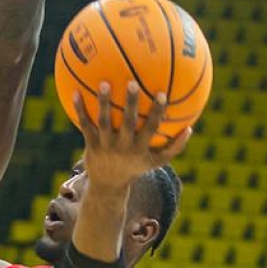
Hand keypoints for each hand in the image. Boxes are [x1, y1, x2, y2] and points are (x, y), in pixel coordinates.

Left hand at [73, 82, 190, 189]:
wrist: (108, 184)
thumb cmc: (136, 167)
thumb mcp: (157, 162)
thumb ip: (174, 146)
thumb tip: (191, 127)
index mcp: (140, 148)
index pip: (151, 128)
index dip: (156, 112)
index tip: (162, 94)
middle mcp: (122, 146)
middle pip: (127, 122)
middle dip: (130, 103)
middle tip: (131, 82)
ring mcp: (105, 144)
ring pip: (104, 121)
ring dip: (103, 102)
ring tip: (104, 83)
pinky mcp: (91, 143)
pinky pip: (85, 124)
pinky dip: (80, 109)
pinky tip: (75, 93)